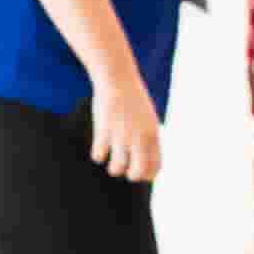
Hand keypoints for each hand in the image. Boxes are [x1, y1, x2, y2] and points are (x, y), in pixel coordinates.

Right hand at [88, 68, 163, 184]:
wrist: (117, 77)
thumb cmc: (132, 98)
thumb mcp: (148, 118)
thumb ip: (148, 137)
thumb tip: (145, 158)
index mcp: (153, 134)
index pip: (155, 167)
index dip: (147, 175)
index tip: (138, 172)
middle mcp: (139, 137)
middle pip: (138, 173)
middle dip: (131, 175)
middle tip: (125, 167)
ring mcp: (121, 135)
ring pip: (117, 168)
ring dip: (113, 168)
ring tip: (111, 159)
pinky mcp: (104, 130)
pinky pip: (99, 156)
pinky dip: (98, 155)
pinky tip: (99, 147)